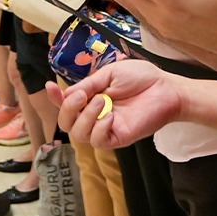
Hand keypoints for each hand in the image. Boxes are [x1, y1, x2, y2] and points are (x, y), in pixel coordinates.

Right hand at [48, 59, 183, 148]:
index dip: (55, 98)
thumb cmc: (142, 78)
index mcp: (91, 98)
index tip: (50, 86)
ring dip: (85, 117)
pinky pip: (98, 141)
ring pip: (79, 134)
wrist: (166, 88)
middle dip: (67, 109)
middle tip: (81, 96)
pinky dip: (98, 129)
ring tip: (102, 101)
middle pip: (66, 123)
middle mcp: (94, 115)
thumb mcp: (109, 74)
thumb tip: (66, 94)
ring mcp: (106, 128)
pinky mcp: (118, 138)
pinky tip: (109, 117)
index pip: (67, 103)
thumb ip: (88, 85)